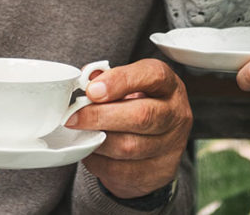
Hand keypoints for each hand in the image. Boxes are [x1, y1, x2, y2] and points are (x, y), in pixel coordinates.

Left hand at [65, 59, 191, 198]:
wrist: (157, 142)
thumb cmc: (137, 104)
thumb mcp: (128, 84)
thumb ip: (107, 78)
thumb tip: (85, 78)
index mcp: (168, 84)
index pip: (152, 76)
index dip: (120, 81)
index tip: (91, 90)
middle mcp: (176, 114)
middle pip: (141, 116)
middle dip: (101, 116)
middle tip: (73, 117)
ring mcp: (171, 146)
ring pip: (129, 147)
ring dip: (97, 140)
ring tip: (80, 133)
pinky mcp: (160, 172)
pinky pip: (122, 170)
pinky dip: (99, 160)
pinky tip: (91, 149)